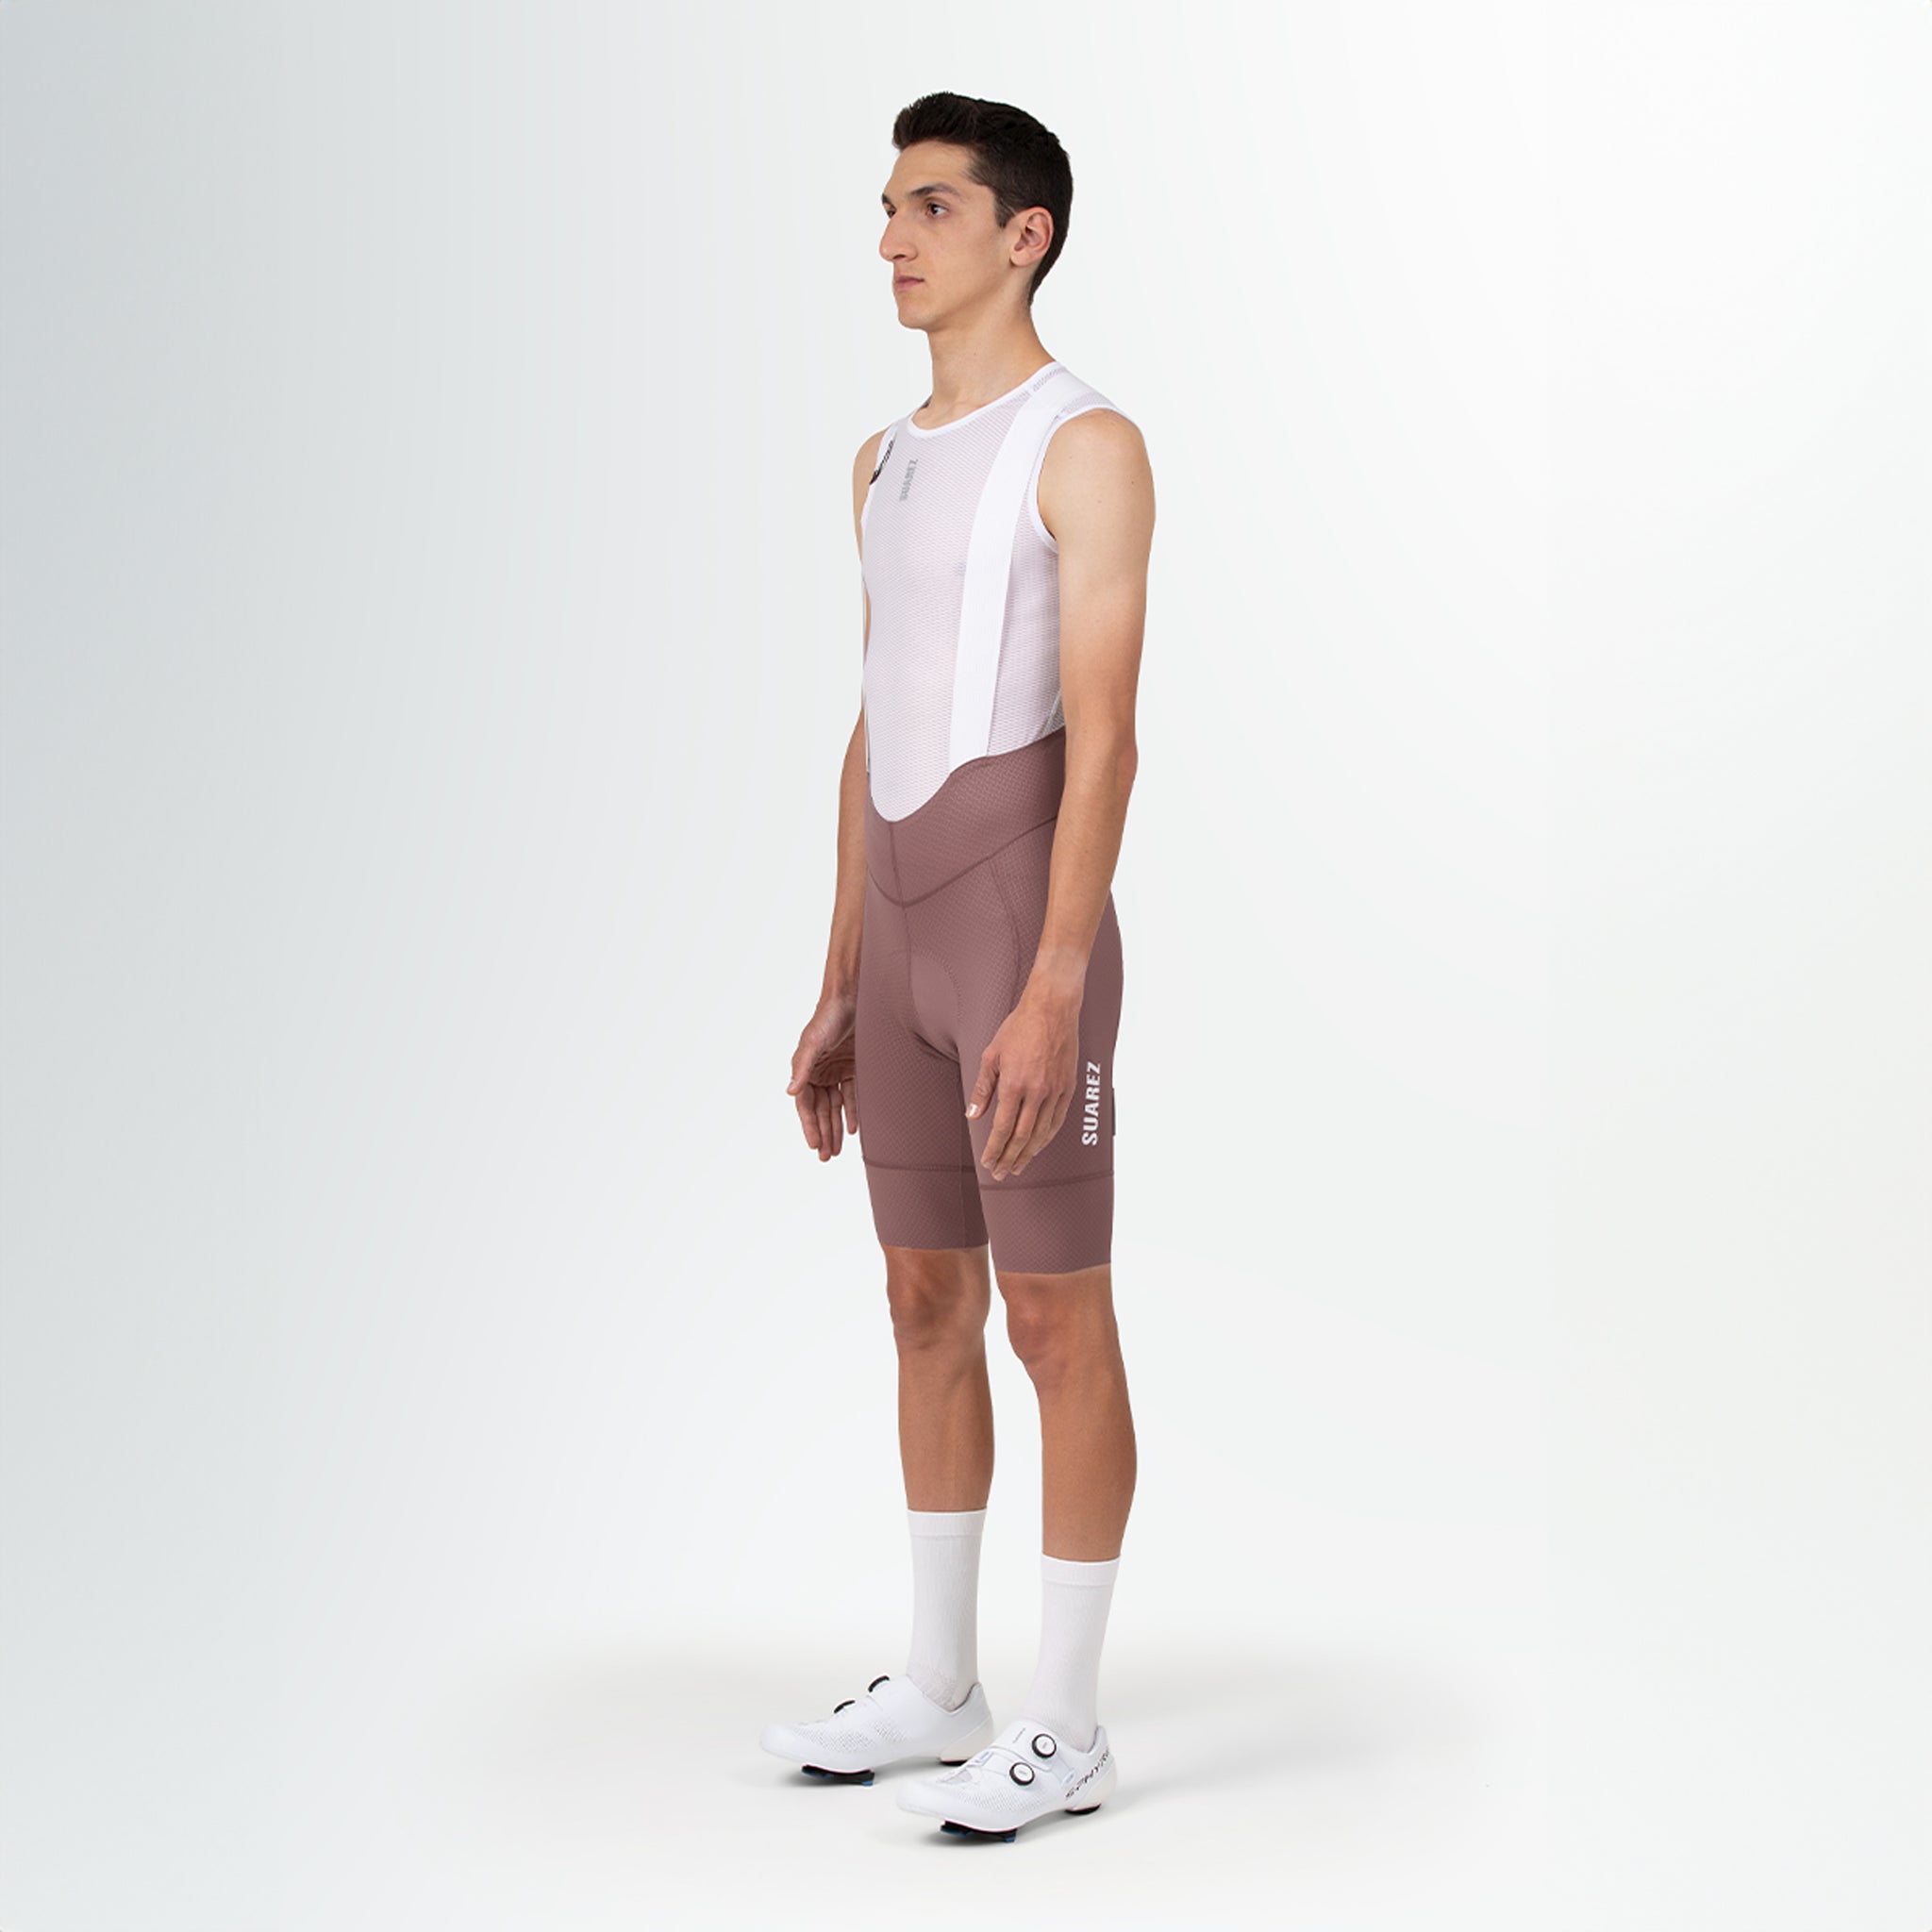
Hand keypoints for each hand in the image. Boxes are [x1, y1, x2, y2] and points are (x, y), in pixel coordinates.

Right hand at [787, 990, 858, 1160]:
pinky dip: (852, 1112)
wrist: (853, 999)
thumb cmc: (828, 1018)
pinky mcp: (853, 1067)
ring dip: (835, 1128)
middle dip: (823, 1133)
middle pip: (820, 1110)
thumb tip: (789, 1091)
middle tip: (827, 1157)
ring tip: (837, 1150)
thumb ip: (802, 1067)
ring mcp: (836, 1071)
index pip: (805, 1104)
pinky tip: (853, 1129)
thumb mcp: (813, 1043)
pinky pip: (852, 1095)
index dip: (809, 1125)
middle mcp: (819, 1073)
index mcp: (805, 1069)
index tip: (815, 1145)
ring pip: (835, 1106)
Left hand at [966, 988, 1079, 1180]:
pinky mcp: (1068, 1087)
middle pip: (1022, 1136)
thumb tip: (974, 1114)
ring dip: (1029, 1154)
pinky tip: (1039, 1146)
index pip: (1002, 1127)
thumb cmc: (1020, 1027)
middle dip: (1010, 1158)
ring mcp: (1055, 1090)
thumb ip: (983, 1087)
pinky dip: (1047, 1138)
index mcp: (1014, 1083)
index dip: (994, 1149)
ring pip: (1042, 1133)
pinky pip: (1058, 1120)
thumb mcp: (991, 1054)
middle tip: (1001, 1173)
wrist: (1052, 1008)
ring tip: (1018, 1167)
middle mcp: (1037, 1091)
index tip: (988, 1162)